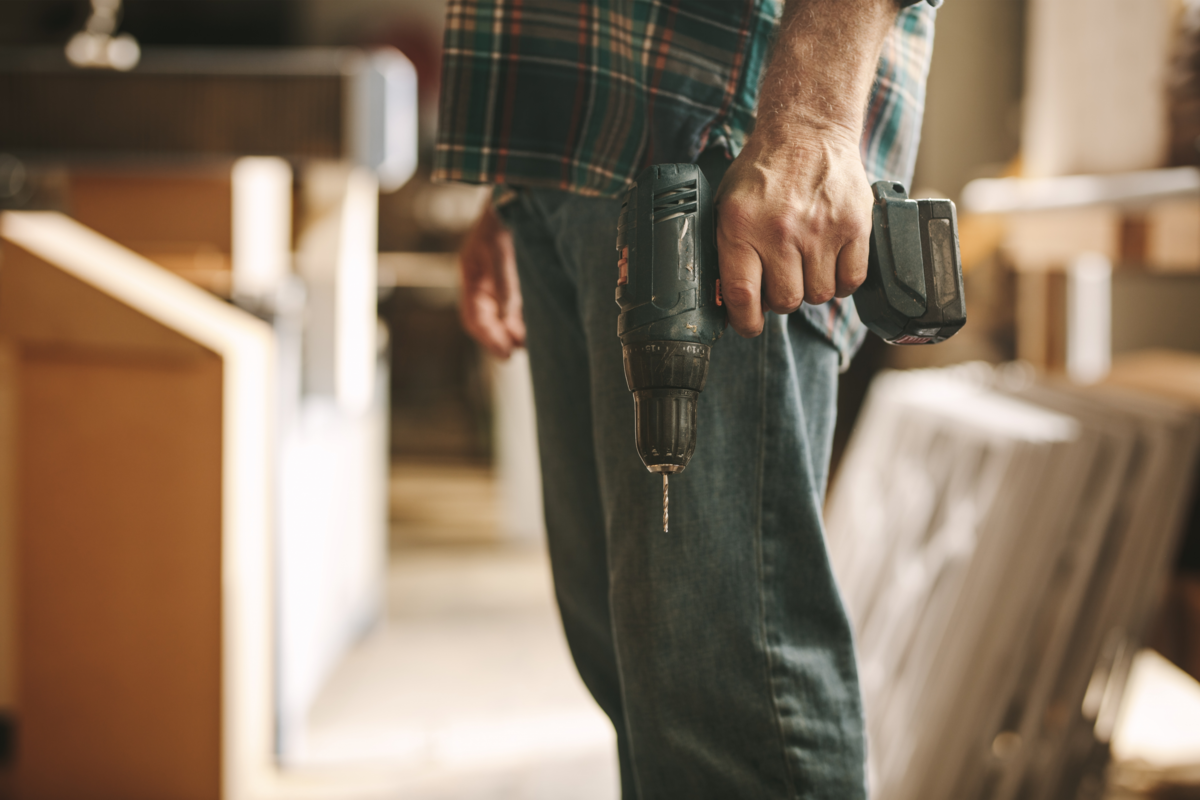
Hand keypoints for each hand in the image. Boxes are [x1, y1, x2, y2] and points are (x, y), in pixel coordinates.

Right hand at [458, 202, 525, 358]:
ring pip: (502, 316)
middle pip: (488, 322)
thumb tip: (509, 316)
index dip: (488, 338)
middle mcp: (482, 283)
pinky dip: (522, 318)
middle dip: (501, 338)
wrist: (516, 193)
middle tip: (519, 352)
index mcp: (472, 277)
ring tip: (529, 343)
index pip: (474, 318)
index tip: (506, 353)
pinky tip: (535, 325)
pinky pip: (515, 306)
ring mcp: (497, 281)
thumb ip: (505, 282)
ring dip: (513, 331)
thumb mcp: (500, 249)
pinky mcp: (514, 277)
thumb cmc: (502, 218)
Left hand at [714, 131, 872, 337]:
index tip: (749, 324)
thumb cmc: (764, 172)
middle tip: (780, 281)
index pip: (743, 295)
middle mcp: (781, 231)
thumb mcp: (728, 206)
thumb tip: (727, 300)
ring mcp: (820, 230)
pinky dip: (841, 281)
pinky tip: (831, 264)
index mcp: (742, 226)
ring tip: (805, 265)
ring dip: (811, 288)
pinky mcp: (854, 226)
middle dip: (781, 299)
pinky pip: (851, 281)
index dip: (746, 321)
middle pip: (786, 301)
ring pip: (819, 295)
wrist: (807, 130)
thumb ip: (727, 251)